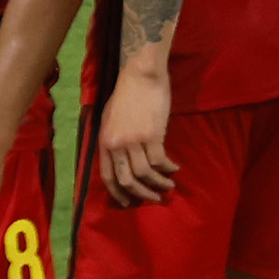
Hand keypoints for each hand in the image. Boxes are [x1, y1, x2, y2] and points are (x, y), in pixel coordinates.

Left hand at [96, 71, 180, 204]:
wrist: (141, 76)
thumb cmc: (126, 95)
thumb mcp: (109, 119)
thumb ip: (114, 140)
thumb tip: (122, 159)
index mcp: (104, 142)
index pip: (108, 176)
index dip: (118, 193)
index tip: (128, 202)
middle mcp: (117, 144)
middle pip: (127, 180)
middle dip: (140, 194)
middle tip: (153, 199)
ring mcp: (134, 141)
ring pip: (145, 173)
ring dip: (158, 184)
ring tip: (168, 186)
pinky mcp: (152, 135)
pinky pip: (160, 160)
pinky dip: (168, 168)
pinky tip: (174, 168)